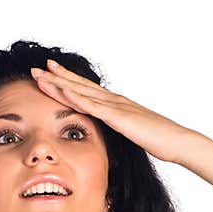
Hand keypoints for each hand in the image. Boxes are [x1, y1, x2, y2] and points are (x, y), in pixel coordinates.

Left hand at [30, 58, 191, 163]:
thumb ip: (120, 128)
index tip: (51, 73)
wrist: (176, 141)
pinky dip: (77, 97)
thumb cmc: (159, 139)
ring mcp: (116, 106)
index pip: (86, 89)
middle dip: (57, 77)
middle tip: (36, 69)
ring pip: (82, 92)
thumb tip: (111, 131)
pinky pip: (94, 106)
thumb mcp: (133, 132)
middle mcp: (114, 100)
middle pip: (80, 85)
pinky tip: (63, 90)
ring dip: (60, 83)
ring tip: (41, 75)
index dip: (67, 80)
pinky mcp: (119, 117)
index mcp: (116, 104)